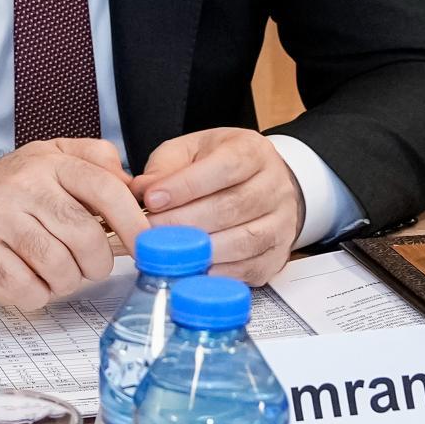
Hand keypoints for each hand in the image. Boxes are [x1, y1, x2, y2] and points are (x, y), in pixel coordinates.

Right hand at [0, 139, 146, 309]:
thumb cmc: (6, 192)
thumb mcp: (48, 159)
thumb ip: (94, 160)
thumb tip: (133, 186)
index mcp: (48, 163)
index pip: (106, 189)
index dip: (133, 223)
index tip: (146, 246)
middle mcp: (23, 185)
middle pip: (86, 236)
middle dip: (96, 262)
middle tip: (87, 265)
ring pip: (59, 267)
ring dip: (65, 281)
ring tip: (54, 272)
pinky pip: (27, 288)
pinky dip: (36, 295)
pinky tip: (28, 282)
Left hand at [131, 129, 305, 283]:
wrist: (263, 184)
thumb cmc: (222, 166)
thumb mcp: (193, 150)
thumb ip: (166, 166)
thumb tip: (143, 190)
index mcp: (253, 152)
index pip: (225, 167)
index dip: (186, 185)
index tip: (151, 199)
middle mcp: (274, 186)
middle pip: (232, 207)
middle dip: (185, 222)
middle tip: (150, 231)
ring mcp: (281, 222)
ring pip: (244, 240)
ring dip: (201, 250)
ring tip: (168, 252)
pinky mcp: (278, 254)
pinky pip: (251, 268)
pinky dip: (221, 273)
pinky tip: (195, 270)